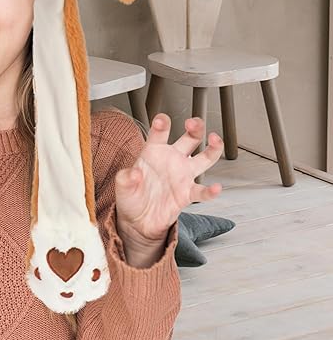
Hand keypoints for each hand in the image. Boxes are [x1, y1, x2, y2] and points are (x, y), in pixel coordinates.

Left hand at [114, 113, 223, 251]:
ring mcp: (182, 176)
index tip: (162, 120)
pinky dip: (211, 191)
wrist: (138, 219)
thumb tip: (134, 173)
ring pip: (204, 158)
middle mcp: (172, 160)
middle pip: (190, 138)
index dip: (161, 125)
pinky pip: (202, 191)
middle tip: (193, 123)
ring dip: (213, 148)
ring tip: (215, 139)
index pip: (159, 134)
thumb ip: (125, 178)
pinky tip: (215, 188)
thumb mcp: (122, 186)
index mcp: (153, 152)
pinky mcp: (188, 194)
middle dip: (195, 127)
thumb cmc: (131, 196)